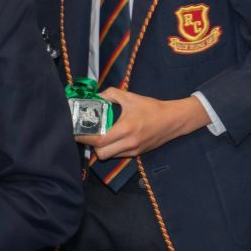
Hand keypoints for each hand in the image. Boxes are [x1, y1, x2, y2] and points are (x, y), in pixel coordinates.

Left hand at [76, 88, 208, 158]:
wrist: (174, 120)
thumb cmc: (152, 108)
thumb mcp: (132, 97)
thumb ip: (112, 94)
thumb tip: (97, 96)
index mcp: (126, 128)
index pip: (99, 140)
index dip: (84, 138)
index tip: (75, 132)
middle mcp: (129, 142)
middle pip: (101, 153)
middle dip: (92, 145)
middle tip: (89, 135)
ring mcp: (133, 150)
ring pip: (109, 156)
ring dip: (102, 148)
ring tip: (101, 137)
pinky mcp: (137, 153)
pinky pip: (119, 155)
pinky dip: (113, 149)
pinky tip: (114, 139)